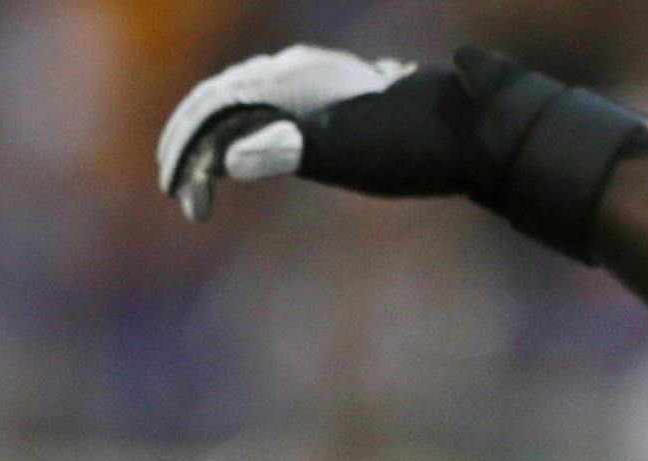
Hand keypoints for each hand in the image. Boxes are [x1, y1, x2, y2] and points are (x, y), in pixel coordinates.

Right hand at [159, 47, 452, 221]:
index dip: (186, 146)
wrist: (469, 125)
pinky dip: (245, 146)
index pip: (214, 105)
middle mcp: (293, 76)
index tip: (177, 193)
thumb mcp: (348, 151)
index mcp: (288, 80)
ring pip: (242, 111)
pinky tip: (244, 170)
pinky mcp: (328, 108)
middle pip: (220, 104)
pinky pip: (269, 118)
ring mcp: (311, 89)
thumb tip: (229, 157)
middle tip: (179, 198)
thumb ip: (288, 147)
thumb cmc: (411, 140)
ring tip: (202, 195)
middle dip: (190, 149)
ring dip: (214, 150)